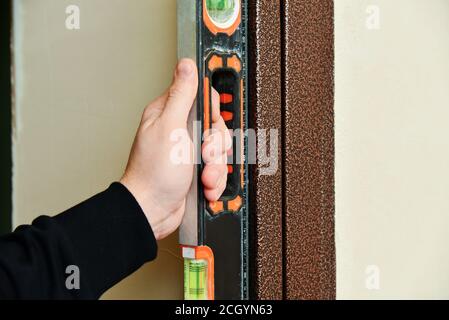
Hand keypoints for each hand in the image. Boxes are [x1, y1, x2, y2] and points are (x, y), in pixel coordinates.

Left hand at [120, 59, 230, 239]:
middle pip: (216, 127)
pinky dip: (214, 182)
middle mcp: (179, 131)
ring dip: (216, 168)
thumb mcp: (171, 127)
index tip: (209, 127)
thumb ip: (181, 95)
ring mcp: (187, 153)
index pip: (202, 99)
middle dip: (216, 146)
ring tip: (203, 178)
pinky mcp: (194, 171)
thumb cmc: (154, 173)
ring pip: (219, 151)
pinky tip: (204, 187)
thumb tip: (185, 65)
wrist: (153, 211)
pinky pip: (216, 170)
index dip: (212, 112)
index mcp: (169, 114)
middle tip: (204, 155)